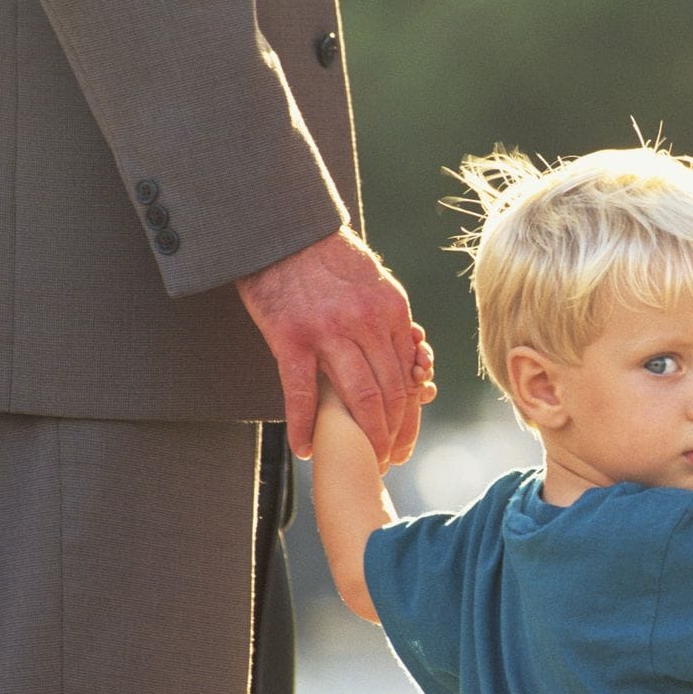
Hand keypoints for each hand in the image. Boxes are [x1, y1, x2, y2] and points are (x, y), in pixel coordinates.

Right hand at [237, 227, 431, 467]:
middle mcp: (367, 323)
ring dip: (363, 438)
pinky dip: (304, 426)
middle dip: (393, 435)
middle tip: (389, 461)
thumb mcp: (374, 284)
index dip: (411, 415)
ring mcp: (328, 332)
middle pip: (391, 393)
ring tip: (361, 462)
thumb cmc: (327, 260)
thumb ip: (391, 323)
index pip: (410, 376)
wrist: (282, 231)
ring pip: (359, 399)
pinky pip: (301, 393)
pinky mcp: (290, 338)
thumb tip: (410, 358)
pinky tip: (305, 449)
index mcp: (392, 312)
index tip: (406, 440)